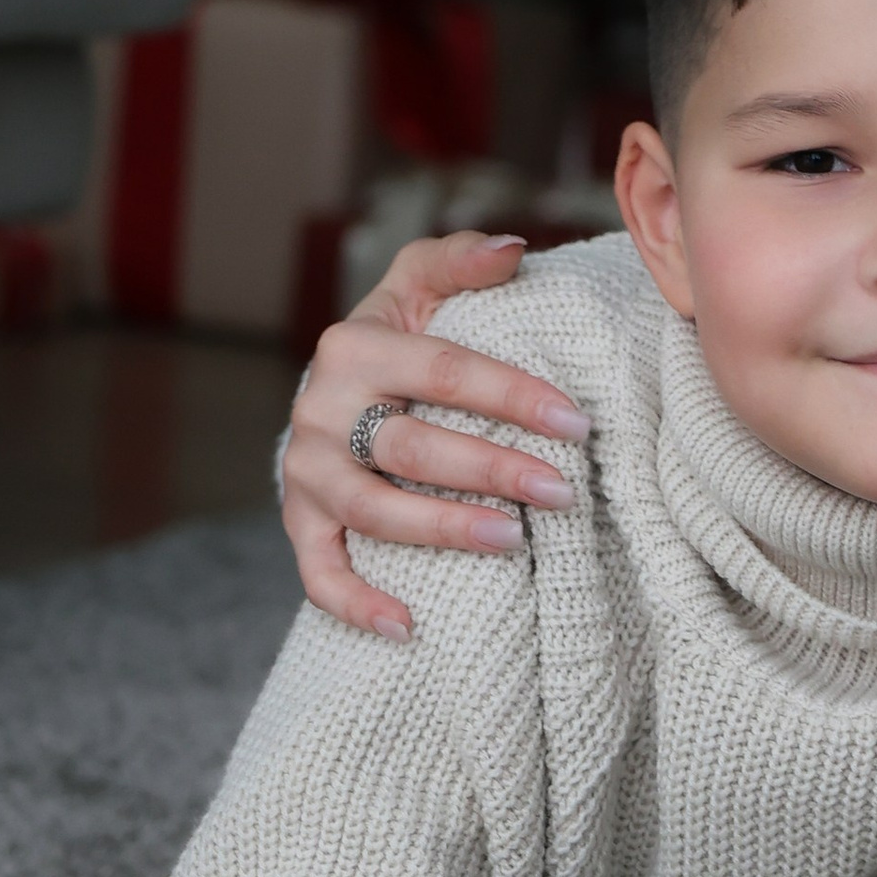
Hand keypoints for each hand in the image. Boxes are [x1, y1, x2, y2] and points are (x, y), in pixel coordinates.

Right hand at [283, 231, 592, 639]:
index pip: (446, 371)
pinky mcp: (299, 520)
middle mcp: (320, 408)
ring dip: (442, 529)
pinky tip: (408, 626)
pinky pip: (318, 572)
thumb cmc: (402, 334)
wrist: (339, 390)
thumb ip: (461, 261)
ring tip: (513, 539)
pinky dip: (355, 602)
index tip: (578, 422)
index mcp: (355, 345)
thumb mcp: (421, 283)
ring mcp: (306, 470)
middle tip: (563, 488)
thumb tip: (511, 250)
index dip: (514, 396)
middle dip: (493, 468)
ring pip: (372, 508)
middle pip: (414, 445)